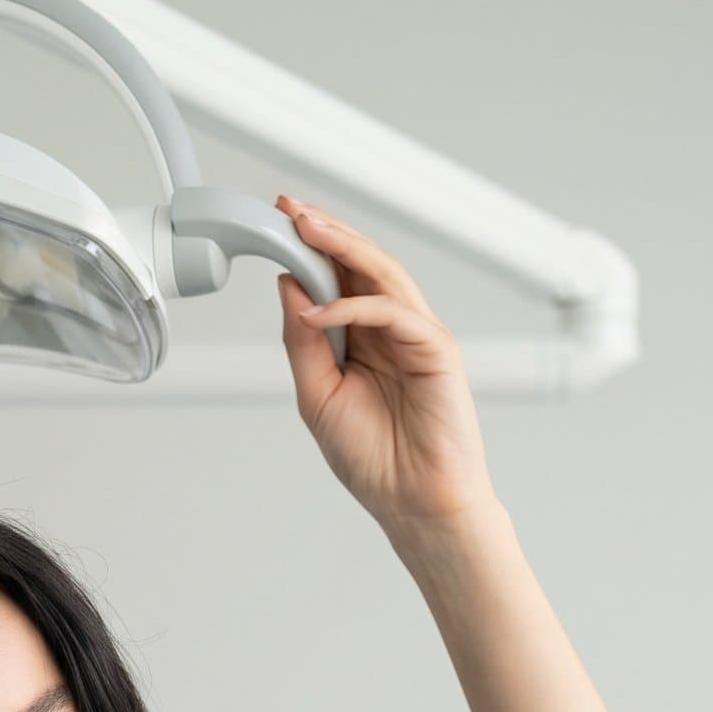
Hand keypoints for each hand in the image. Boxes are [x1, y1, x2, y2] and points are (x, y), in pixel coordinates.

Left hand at [274, 195, 498, 536]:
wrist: (414, 503)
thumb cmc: (374, 458)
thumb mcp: (317, 396)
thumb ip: (302, 343)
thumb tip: (288, 287)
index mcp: (363, 339)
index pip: (336, 279)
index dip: (308, 249)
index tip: (276, 223)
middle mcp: (391, 329)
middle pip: (360, 265)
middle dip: (324, 232)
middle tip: (288, 208)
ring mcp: (417, 335)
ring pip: (382, 274)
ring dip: (342, 247)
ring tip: (304, 228)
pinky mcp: (437, 349)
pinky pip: (392, 312)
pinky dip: (352, 307)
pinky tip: (317, 310)